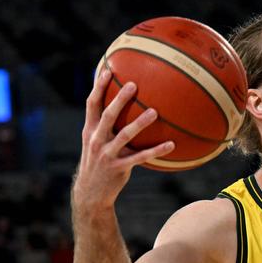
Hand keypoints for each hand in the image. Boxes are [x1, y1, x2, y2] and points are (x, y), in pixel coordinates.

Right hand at [72, 70, 174, 210]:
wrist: (90, 192)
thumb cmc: (98, 161)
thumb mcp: (95, 142)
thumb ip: (105, 125)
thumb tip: (120, 104)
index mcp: (89, 130)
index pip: (91, 104)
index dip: (98, 87)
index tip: (108, 70)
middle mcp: (95, 140)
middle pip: (107, 116)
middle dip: (119, 99)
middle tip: (133, 85)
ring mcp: (106, 154)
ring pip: (124, 135)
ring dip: (140, 123)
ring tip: (154, 112)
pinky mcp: (118, 168)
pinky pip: (140, 157)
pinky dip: (156, 150)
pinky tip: (171, 144)